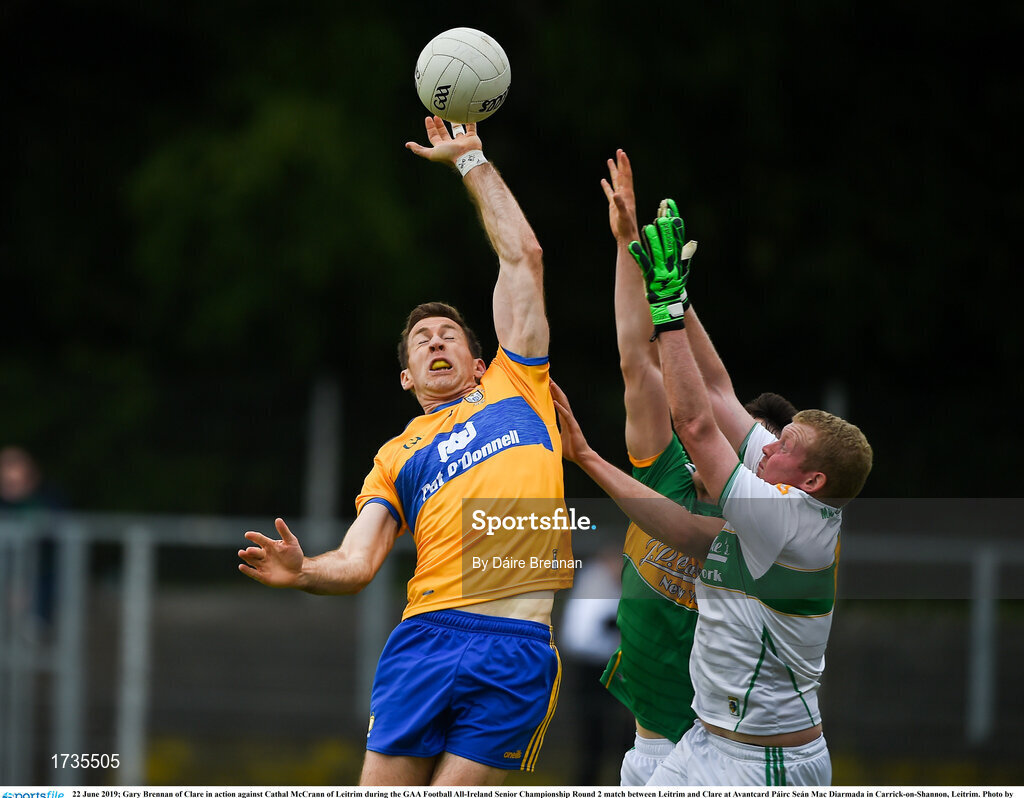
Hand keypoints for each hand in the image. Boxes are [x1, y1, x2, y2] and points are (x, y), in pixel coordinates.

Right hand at [238, 517, 305, 587]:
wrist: (299, 572)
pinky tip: (241, 567)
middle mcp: (264, 555)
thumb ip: (284, 531)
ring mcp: (263, 566)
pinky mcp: (263, 576)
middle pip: (255, 552)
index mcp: (269, 546)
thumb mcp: (291, 542)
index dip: (254, 537)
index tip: (248, 534)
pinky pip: (254, 573)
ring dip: (247, 558)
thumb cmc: (294, 556)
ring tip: (242, 553)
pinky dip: (247, 570)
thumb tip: (278, 519)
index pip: (260, 540)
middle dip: (251, 551)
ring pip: (252, 561)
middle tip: (248, 550)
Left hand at [405, 116, 482, 165]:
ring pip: (456, 129)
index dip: (430, 128)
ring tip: (450, 112)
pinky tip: (467, 113)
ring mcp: (461, 141)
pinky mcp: (471, 137)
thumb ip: (419, 150)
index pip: (434, 136)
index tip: (428, 118)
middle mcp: (451, 144)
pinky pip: (471, 126)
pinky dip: (470, 121)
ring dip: (453, 122)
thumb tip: (407, 145)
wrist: (467, 157)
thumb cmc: (449, 155)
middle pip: (444, 133)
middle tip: (436, 114)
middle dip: (439, 124)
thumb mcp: (431, 153)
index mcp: (442, 147)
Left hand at [550, 380, 590, 465]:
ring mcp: (571, 421)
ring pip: (564, 404)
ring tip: (551, 384)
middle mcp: (567, 418)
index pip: (557, 403)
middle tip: (548, 378)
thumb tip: (539, 435)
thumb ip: (550, 435)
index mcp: (563, 420)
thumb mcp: (556, 440)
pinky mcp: (573, 426)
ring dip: (557, 394)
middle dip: (554, 389)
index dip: (552, 394)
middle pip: (560, 400)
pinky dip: (560, 408)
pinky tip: (555, 402)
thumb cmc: (570, 450)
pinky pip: (566, 415)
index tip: (545, 385)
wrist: (581, 457)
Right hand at [600, 149, 638, 241]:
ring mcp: (619, 199)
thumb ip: (619, 204)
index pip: (626, 175)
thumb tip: (615, 194)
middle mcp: (624, 194)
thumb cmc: (626, 226)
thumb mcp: (623, 215)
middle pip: (622, 175)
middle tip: (619, 151)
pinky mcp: (614, 205)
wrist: (626, 235)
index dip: (624, 164)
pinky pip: (609, 192)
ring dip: (613, 171)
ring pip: (616, 181)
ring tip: (610, 160)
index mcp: (627, 194)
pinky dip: (607, 185)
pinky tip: (603, 180)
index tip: (622, 153)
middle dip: (620, 163)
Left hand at [628, 206, 695, 331]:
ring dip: (653, 239)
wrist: (670, 305)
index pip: (677, 237)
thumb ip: (684, 257)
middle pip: (669, 243)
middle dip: (666, 227)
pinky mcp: (651, 278)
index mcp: (678, 260)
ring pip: (657, 252)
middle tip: (661, 212)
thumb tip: (688, 243)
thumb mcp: (682, 271)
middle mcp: (671, 263)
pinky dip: (638, 255)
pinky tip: (632, 245)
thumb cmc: (674, 287)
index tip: (671, 207)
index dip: (675, 221)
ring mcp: (661, 271)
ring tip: (648, 226)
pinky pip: (643, 265)